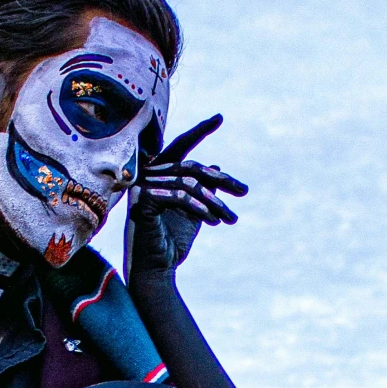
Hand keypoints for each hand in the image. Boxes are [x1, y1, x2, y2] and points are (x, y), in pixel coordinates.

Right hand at [125, 116, 247, 277]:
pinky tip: (215, 221)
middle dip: (222, 179)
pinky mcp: (143, 203)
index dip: (199, 131)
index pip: (181, 146)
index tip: (219, 118)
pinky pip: (180, 196)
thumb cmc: (172, 242)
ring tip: (230, 218)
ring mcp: (143, 188)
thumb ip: (203, 189)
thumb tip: (216, 166)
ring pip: (189, 183)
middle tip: (243, 191)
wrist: (157, 270)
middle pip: (191, 165)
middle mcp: (147, 177)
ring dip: (215, 201)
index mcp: (159, 175)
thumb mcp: (196, 212)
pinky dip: (201, 208)